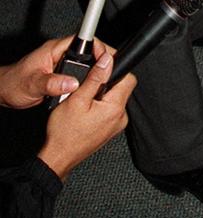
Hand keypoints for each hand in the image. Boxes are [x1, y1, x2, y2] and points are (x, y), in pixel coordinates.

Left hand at [0, 37, 111, 108]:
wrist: (5, 92)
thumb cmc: (13, 83)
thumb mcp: (33, 84)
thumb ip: (52, 83)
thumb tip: (71, 82)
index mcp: (55, 49)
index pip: (82, 41)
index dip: (97, 46)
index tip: (107, 57)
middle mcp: (60, 54)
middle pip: (87, 53)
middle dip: (99, 62)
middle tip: (107, 72)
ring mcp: (61, 65)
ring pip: (84, 65)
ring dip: (92, 73)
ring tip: (99, 82)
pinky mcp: (61, 76)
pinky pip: (78, 75)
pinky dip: (85, 82)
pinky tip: (87, 90)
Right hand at [37, 51, 135, 181]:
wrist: (58, 157)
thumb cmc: (64, 133)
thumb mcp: (77, 99)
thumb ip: (95, 78)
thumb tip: (107, 60)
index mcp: (115, 108)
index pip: (128, 77)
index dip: (116, 65)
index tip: (104, 61)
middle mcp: (120, 117)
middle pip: (122, 86)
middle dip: (107, 78)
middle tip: (90, 78)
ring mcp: (116, 125)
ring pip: (115, 97)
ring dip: (102, 91)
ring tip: (85, 94)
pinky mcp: (109, 130)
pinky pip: (110, 109)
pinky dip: (100, 103)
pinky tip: (87, 106)